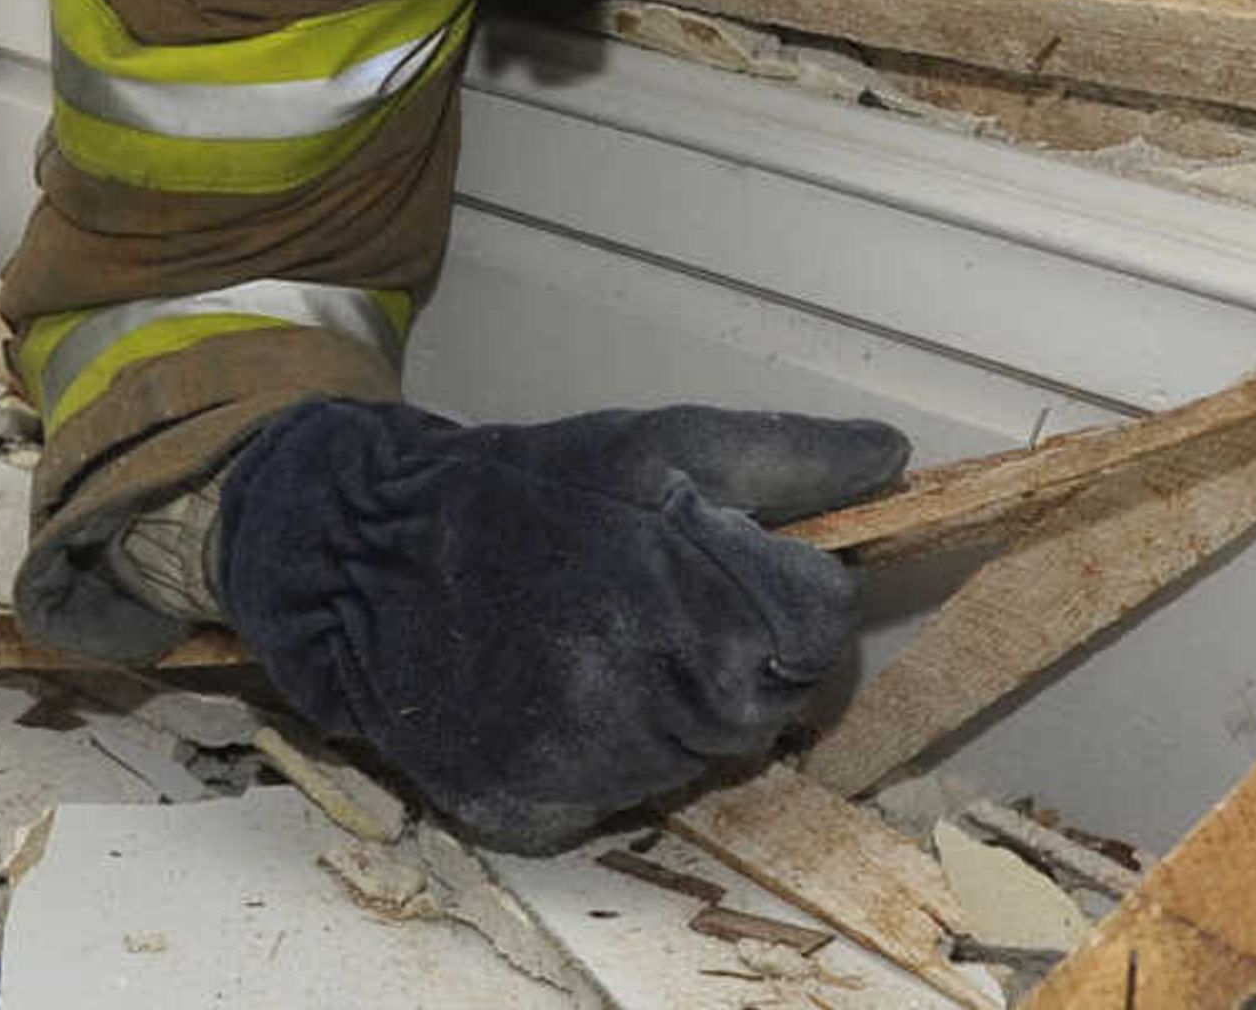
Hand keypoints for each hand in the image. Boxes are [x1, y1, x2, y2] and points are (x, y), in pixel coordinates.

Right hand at [208, 397, 909, 850]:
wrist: (363, 556)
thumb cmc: (527, 489)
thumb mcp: (658, 443)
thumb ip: (787, 455)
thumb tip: (893, 460)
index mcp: (705, 601)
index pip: (824, 628)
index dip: (799, 591)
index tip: (752, 566)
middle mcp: (659, 703)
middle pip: (776, 701)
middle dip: (746, 649)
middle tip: (672, 600)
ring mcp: (598, 770)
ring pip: (705, 755)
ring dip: (683, 702)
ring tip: (607, 635)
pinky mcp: (540, 812)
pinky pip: (624, 797)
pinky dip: (614, 751)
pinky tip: (564, 688)